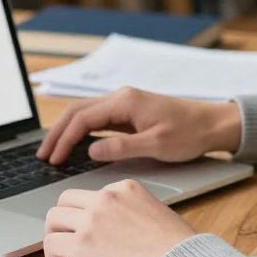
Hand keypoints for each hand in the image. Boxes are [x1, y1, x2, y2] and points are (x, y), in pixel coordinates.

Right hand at [36, 86, 241, 164]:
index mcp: (125, 102)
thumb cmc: (190, 133)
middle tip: (43, 155)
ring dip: (67, 131)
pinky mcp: (129, 113)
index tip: (53, 158)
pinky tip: (75, 145)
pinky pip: (97, 119)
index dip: (65, 139)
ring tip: (53, 151)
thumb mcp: (157, 145)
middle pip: (77, 111)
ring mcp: (125, 104)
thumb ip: (122, 147)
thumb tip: (91, 151)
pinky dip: (81, 131)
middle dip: (57, 133)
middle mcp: (121, 98)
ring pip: (85, 113)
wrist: (213, 123)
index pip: (83, 119)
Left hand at [44, 180, 195, 256]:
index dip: (88, 215)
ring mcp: (92, 220)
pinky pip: (52, 244)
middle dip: (64, 220)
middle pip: (66, 200)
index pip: (93, 195)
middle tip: (68, 239)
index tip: (92, 233)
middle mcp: (105, 198)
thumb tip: (117, 232)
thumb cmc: (176, 248)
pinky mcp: (82, 244)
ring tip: (62, 254)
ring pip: (53, 218)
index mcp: (125, 188)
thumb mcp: (156, 213)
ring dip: (54, 235)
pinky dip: (52, 256)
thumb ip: (132, 213)